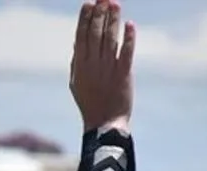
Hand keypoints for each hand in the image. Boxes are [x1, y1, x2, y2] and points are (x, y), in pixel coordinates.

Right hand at [70, 0, 135, 133]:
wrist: (105, 122)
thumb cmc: (90, 102)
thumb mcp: (76, 82)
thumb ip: (77, 62)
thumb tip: (77, 41)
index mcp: (80, 66)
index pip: (81, 36)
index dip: (85, 19)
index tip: (89, 3)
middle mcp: (93, 64)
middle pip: (96, 34)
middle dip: (99, 14)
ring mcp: (109, 68)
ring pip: (110, 39)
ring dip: (113, 20)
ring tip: (115, 4)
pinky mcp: (124, 73)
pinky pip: (127, 52)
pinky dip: (129, 38)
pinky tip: (130, 24)